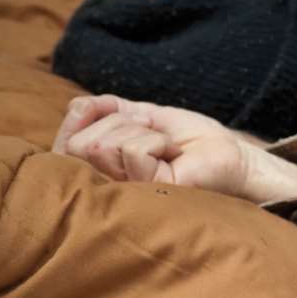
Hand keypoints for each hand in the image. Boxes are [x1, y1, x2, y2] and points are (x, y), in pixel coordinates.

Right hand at [53, 95, 296, 203]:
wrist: (232, 155)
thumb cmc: (192, 140)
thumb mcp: (146, 115)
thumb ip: (109, 109)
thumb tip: (78, 105)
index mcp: (101, 167)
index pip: (65, 141)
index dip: (86, 117)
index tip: (124, 116)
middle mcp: (107, 184)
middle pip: (78, 144)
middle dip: (120, 124)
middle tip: (153, 135)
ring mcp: (125, 192)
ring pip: (103, 146)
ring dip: (141, 132)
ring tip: (165, 146)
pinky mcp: (148, 192)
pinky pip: (133, 151)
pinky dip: (156, 141)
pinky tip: (172, 154)